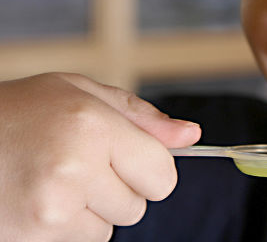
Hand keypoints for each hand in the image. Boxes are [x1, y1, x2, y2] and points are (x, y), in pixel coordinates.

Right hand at [0, 73, 200, 241]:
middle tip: (80, 165)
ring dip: (92, 211)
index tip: (130, 159)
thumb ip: (142, 118)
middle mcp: (74, 170)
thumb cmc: (21, 111)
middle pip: (137, 207)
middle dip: (119, 190)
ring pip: (108, 230)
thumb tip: (192, 136)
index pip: (163, 176)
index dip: (151, 169)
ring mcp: (49, 210)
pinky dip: (67, 227)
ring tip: (55, 180)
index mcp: (94, 128)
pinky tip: (40, 199)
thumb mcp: (82, 93)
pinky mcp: (32, 237)